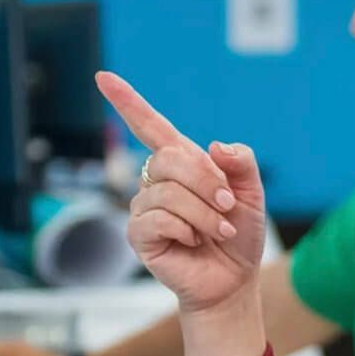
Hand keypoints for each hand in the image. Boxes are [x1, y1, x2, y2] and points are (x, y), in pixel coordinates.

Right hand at [97, 71, 267, 316]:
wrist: (234, 278)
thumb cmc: (238, 233)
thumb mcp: (251, 192)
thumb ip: (241, 162)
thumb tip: (214, 147)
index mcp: (182, 164)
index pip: (149, 126)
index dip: (127, 102)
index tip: (103, 77)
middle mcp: (157, 182)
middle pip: (168, 158)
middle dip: (206, 182)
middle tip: (227, 205)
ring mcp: (144, 208)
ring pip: (167, 193)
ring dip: (204, 213)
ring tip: (218, 231)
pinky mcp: (139, 235)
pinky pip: (158, 219)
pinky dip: (186, 229)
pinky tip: (192, 242)